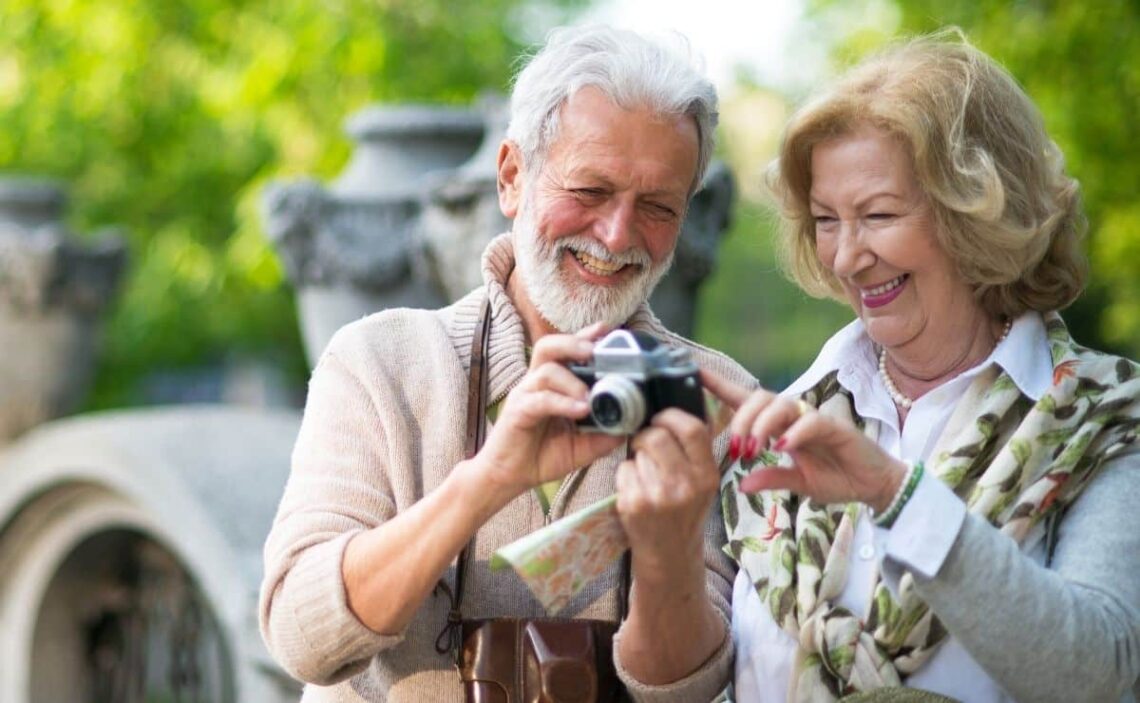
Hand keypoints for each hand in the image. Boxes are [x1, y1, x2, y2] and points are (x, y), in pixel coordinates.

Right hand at [473, 323, 623, 497]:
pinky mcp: (517, 412)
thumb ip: (604, 434)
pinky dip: (562, 402)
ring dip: (572, 380)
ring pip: (546, 370)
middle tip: (594, 351)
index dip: (584, 336)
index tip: (605, 330)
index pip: (566, 351)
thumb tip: (633, 425)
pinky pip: (540, 400)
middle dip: (573, 343)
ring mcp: (525, 395)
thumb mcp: (582, 446)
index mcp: (552, 385)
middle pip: (548, 346)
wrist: (509, 478)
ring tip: (590, 397)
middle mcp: (536, 383)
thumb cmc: (542, 456)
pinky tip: (579, 410)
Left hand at [616, 408, 718, 579]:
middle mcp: (686, 486)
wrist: (669, 556)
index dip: (672, 416)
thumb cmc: (684, 513)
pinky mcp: (633, 505)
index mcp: (707, 475)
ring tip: (645, 475)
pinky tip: (635, 490)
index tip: (661, 418)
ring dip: (636, 458)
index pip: (692, 428)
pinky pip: (623, 470)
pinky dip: (625, 475)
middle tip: (645, 445)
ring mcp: (658, 496)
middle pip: (657, 436)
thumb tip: (679, 407)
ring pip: (637, 453)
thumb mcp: (703, 484)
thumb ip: (696, 451)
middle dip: (646, 435)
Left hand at [701, 370, 905, 512]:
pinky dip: (794, 432)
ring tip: (755, 449)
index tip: (696, 373)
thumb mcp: (798, 483)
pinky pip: (811, 421)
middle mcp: (794, 417)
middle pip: (760, 398)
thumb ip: (770, 479)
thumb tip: (741, 485)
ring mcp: (814, 418)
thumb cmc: (836, 478)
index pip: (747, 400)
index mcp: (780, 426)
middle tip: (738, 448)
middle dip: (742, 420)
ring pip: (782, 404)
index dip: (721, 386)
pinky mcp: (835, 427)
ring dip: (763, 425)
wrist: (874, 485)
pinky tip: (782, 446)